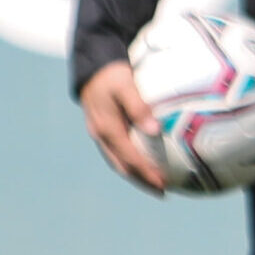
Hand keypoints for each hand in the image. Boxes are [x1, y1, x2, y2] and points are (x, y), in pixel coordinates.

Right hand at [80, 60, 165, 193]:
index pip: (130, 158)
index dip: (146, 172)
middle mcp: (101, 135)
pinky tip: (142, 159)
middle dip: (141, 180)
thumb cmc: (111, 72)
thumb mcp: (125, 85)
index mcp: (107, 129)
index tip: (163, 184)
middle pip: (122, 166)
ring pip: (118, 160)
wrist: (91, 63)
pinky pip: (117, 150)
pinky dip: (130, 159)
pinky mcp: (102, 127)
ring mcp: (99, 133)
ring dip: (135, 173)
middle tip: (162, 191)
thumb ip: (138, 106)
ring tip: (154, 181)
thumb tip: (155, 129)